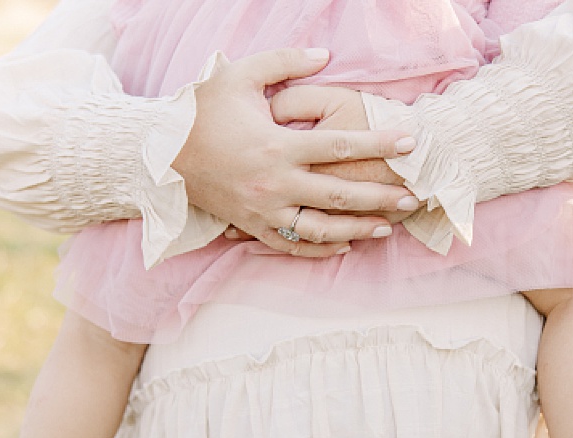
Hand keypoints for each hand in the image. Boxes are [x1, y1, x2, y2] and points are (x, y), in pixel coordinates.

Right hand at [172, 49, 416, 256]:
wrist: (159, 152)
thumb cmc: (201, 110)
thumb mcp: (241, 75)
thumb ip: (286, 62)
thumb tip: (325, 54)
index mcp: (277, 144)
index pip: (340, 145)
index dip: (378, 144)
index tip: (409, 143)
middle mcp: (275, 182)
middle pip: (340, 194)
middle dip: (380, 196)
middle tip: (413, 197)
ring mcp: (264, 210)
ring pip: (321, 228)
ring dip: (358, 229)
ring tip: (388, 228)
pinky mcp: (253, 226)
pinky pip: (293, 245)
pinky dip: (322, 249)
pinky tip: (347, 245)